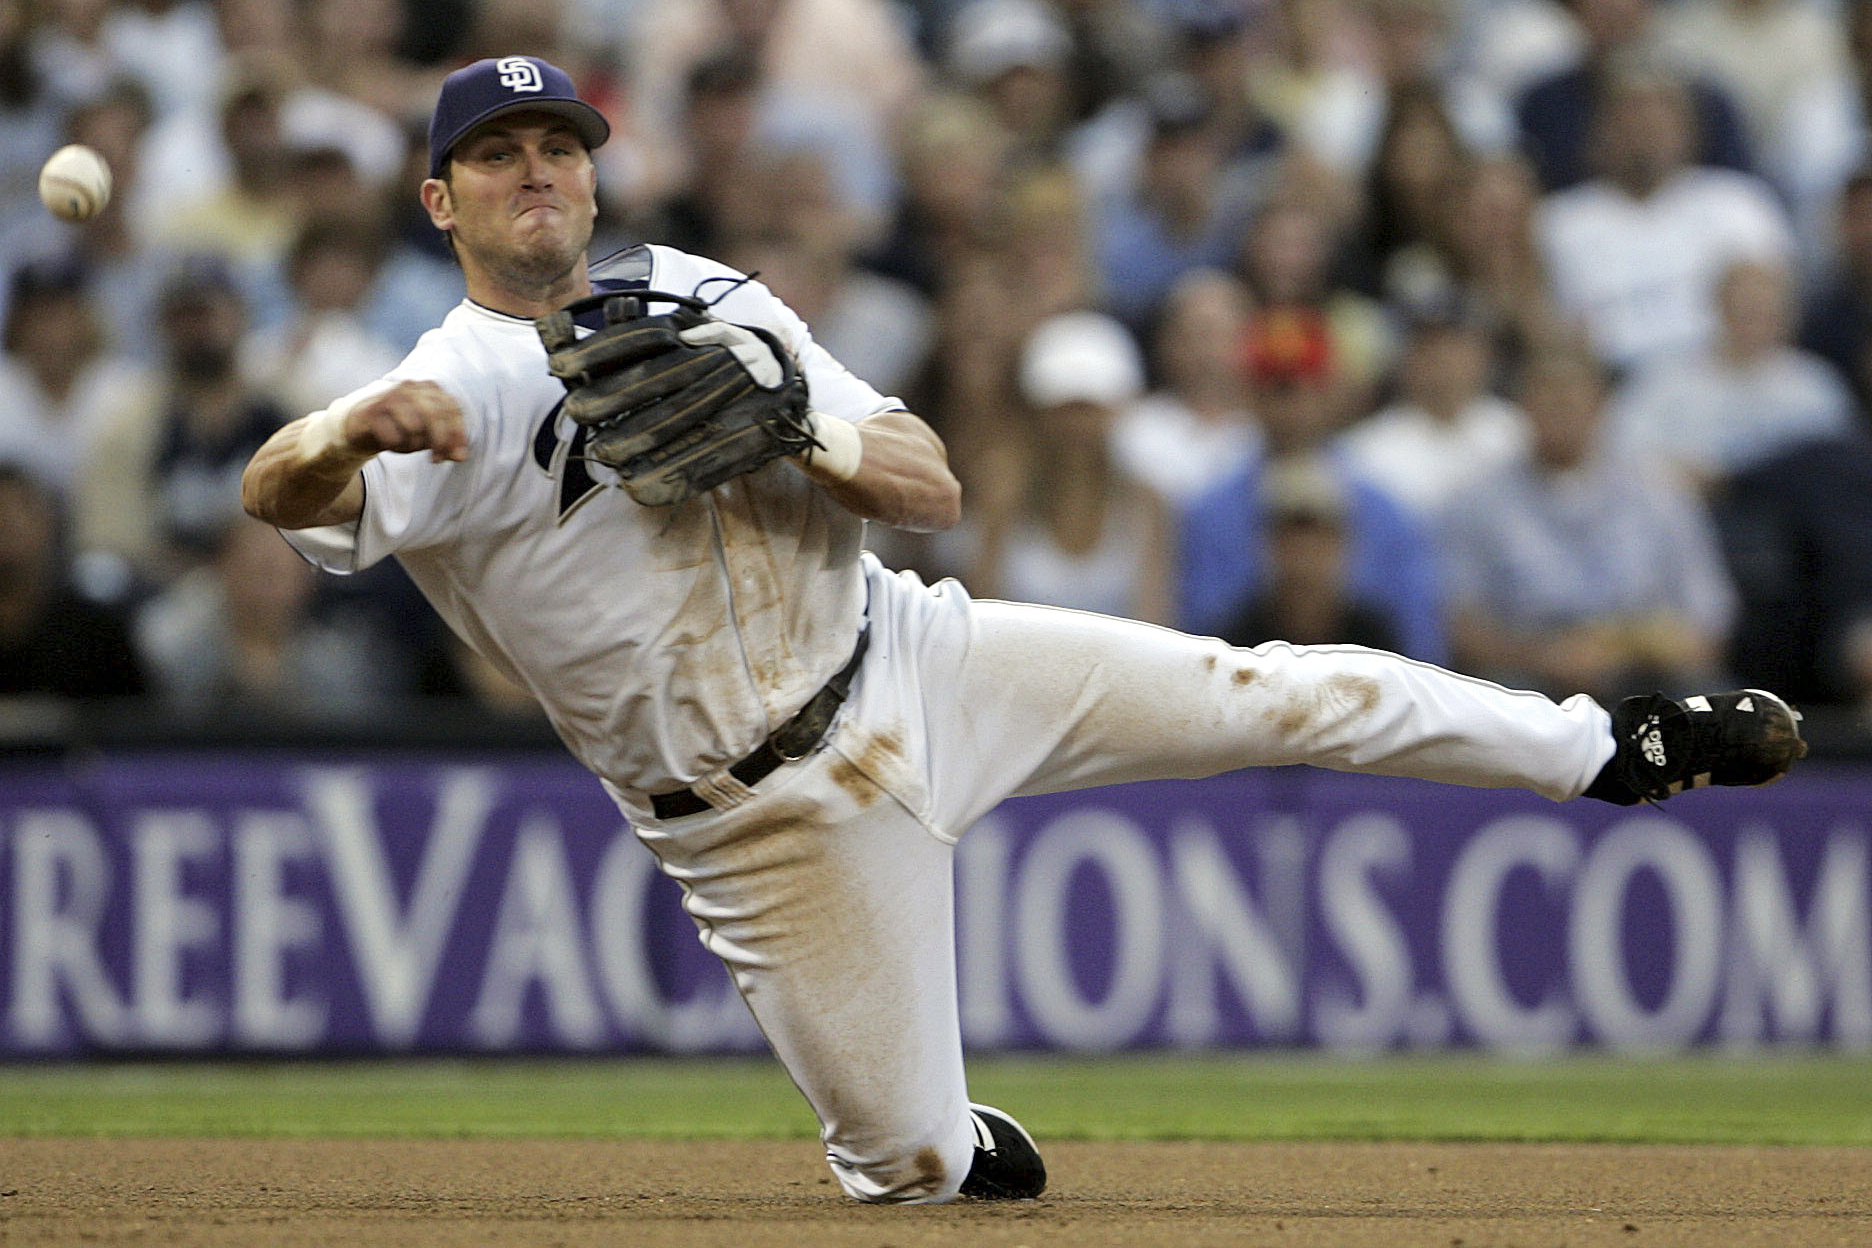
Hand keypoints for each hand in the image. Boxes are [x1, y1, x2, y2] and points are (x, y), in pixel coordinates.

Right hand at [344, 381, 467, 463]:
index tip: (458, 456)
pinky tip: (390, 445)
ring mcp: (390, 396)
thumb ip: (446, 444)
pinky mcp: (372, 411)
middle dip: (440, 442)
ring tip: (406, 447)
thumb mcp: (428, 436)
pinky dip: (395, 446)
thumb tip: (461, 457)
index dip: (458, 434)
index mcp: (429, 388)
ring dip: (414, 445)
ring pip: (414, 426)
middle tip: (436, 460)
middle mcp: (410, 387)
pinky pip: (393, 436)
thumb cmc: (400, 428)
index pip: (453, 409)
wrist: (360, 427)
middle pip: (435, 415)